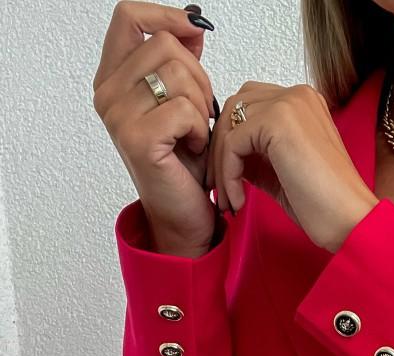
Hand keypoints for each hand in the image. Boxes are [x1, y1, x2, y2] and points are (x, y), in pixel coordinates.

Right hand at [94, 1, 217, 256]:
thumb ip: (181, 61)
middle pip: (165, 44)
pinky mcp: (137, 139)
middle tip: (200, 113)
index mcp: (112, 78)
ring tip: (196, 133)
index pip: (130, 17)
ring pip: (179, 74)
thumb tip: (192, 22)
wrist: (183, 213)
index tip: (194, 29)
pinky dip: (201, 128)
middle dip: (198, 75)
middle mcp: (107, 94)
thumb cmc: (183, 161)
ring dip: (202, 105)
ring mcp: (118, 116)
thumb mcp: (183, 100)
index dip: (166, 15)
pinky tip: (195, 147)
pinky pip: (185, 109)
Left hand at [207, 82, 378, 251]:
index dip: (231, 142)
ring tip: (227, 200)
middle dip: (219, 150)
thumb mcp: (282, 173)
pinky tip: (239, 200)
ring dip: (220, 165)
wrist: (349, 220)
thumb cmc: (324, 204)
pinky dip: (228, 174)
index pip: (248, 107)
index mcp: (302, 103)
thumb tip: (227, 155)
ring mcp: (288, 104)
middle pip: (234, 109)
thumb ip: (257, 156)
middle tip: (218, 189)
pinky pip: (232, 144)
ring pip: (229, 124)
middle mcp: (296, 95)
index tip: (226, 180)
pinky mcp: (277, 121)